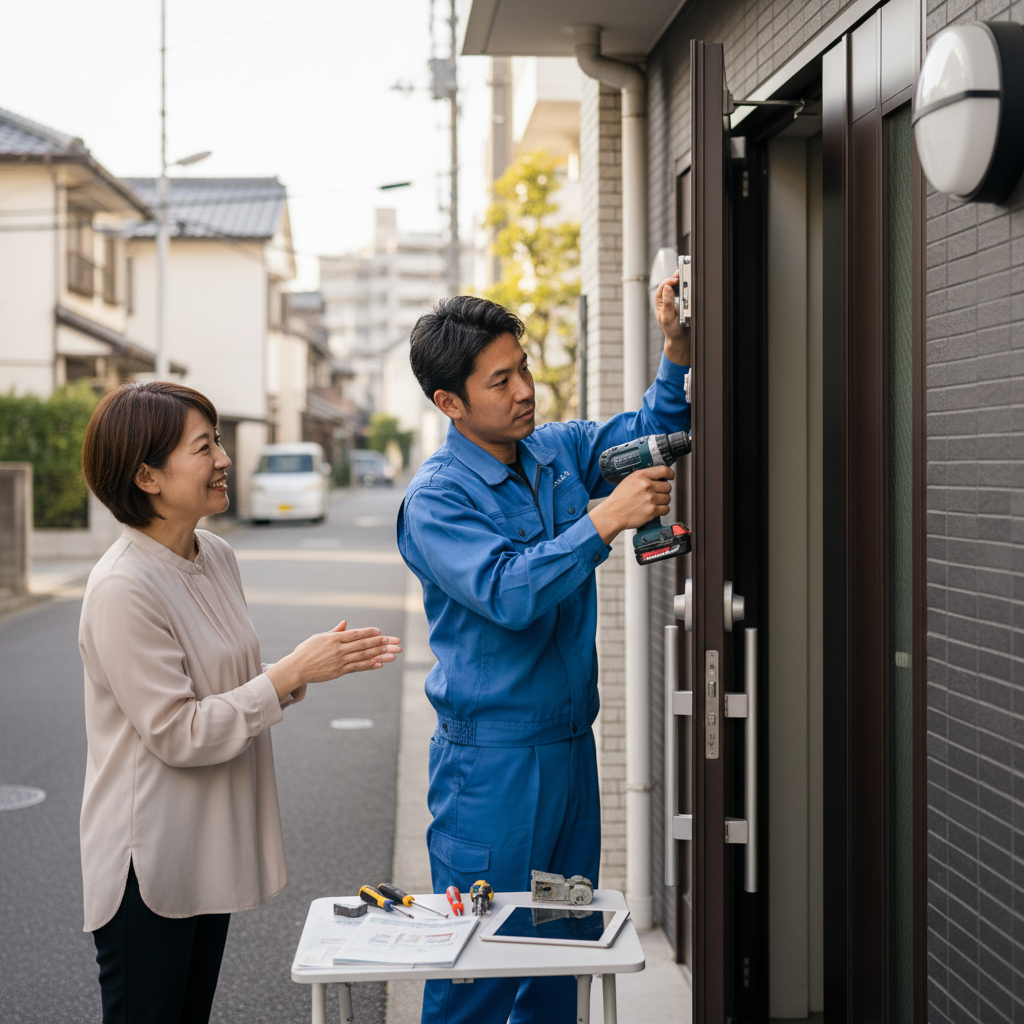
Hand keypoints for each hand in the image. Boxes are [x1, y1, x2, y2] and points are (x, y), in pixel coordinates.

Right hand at [265, 621, 402, 699]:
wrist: (296, 669)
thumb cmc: (306, 651)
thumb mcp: (320, 637)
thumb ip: (335, 632)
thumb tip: (344, 623)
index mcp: (334, 638)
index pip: (355, 634)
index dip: (369, 633)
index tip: (381, 632)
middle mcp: (339, 649)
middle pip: (364, 645)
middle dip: (382, 643)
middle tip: (396, 642)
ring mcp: (340, 661)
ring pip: (364, 656)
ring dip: (381, 654)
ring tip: (394, 654)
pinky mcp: (339, 672)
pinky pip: (357, 668)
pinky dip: (369, 665)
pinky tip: (380, 664)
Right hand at [588, 466, 674, 544]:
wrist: (612, 514)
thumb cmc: (619, 499)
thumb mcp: (629, 480)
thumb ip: (644, 477)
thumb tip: (659, 478)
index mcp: (641, 475)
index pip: (664, 470)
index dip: (670, 474)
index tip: (670, 477)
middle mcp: (647, 485)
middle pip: (668, 486)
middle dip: (663, 491)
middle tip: (656, 494)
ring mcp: (650, 498)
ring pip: (668, 498)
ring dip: (663, 501)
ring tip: (653, 503)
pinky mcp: (652, 511)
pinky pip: (666, 509)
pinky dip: (662, 510)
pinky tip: (654, 510)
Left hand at [655, 273, 690, 365]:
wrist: (681, 338)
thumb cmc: (671, 329)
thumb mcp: (667, 317)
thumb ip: (667, 303)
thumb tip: (667, 287)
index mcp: (660, 301)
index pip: (663, 286)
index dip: (669, 281)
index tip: (676, 280)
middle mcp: (667, 298)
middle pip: (671, 283)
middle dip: (676, 277)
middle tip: (683, 272)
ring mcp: (676, 299)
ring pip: (678, 286)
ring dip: (683, 280)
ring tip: (687, 274)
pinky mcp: (684, 301)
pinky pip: (686, 292)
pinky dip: (688, 287)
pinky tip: (692, 284)